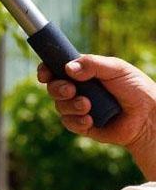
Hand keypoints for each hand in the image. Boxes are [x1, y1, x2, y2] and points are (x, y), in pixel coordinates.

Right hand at [38, 54, 155, 148]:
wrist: (149, 117)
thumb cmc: (135, 88)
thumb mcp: (115, 68)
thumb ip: (91, 64)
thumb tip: (68, 69)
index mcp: (81, 71)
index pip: (55, 68)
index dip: (45, 70)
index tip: (44, 74)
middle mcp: (77, 88)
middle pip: (52, 87)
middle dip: (57, 88)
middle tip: (70, 90)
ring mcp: (79, 107)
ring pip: (59, 106)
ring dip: (70, 105)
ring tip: (87, 106)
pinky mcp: (84, 125)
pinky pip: (69, 123)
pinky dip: (76, 121)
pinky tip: (89, 120)